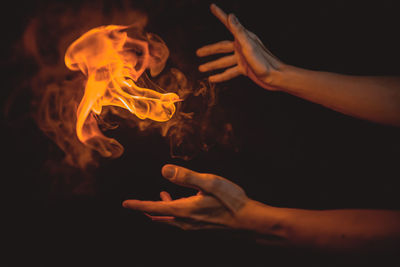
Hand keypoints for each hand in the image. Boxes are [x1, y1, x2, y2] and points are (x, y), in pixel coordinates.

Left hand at [122, 164, 249, 229]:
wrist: (250, 222)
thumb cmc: (232, 201)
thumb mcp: (210, 183)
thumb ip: (187, 176)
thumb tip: (164, 170)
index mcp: (185, 210)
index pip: (155, 208)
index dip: (138, 205)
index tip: (126, 203)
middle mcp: (187, 222)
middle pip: (161, 216)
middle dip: (149, 209)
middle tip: (138, 204)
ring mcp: (195, 226)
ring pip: (172, 219)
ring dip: (164, 208)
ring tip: (163, 196)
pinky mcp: (203, 227)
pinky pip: (182, 221)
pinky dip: (176, 211)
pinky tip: (186, 202)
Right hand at [197, 4, 283, 89]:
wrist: (275, 77)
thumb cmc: (264, 61)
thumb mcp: (249, 45)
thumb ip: (239, 31)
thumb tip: (230, 16)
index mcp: (243, 38)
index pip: (228, 24)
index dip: (219, 15)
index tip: (212, 7)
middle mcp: (241, 46)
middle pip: (221, 47)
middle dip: (209, 50)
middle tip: (197, 53)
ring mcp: (242, 58)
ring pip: (223, 61)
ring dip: (212, 65)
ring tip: (201, 69)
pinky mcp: (244, 68)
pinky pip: (230, 71)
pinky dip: (221, 75)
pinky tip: (213, 79)